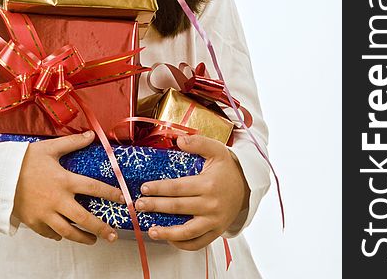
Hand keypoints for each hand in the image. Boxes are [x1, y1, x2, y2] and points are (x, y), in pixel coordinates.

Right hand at [13, 130, 123, 244]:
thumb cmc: (25, 160)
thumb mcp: (50, 148)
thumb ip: (73, 143)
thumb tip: (91, 135)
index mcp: (64, 180)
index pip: (94, 188)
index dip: (110, 194)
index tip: (122, 199)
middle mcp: (57, 200)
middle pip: (84, 219)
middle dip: (101, 228)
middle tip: (113, 234)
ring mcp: (44, 214)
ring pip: (68, 232)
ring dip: (83, 238)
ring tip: (93, 240)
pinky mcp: (33, 222)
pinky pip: (50, 233)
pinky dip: (60, 235)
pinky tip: (65, 234)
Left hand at [134, 134, 249, 250]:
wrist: (247, 186)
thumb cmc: (227, 168)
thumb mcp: (217, 149)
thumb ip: (198, 143)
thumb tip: (179, 140)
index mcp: (208, 184)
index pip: (178, 187)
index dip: (159, 188)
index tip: (144, 188)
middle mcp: (211, 205)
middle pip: (178, 208)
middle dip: (156, 206)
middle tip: (139, 205)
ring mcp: (214, 221)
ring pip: (188, 231)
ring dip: (167, 233)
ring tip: (151, 231)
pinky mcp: (216, 231)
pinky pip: (198, 243)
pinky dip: (183, 244)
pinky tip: (169, 239)